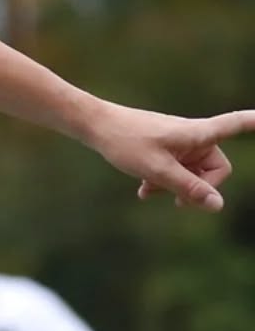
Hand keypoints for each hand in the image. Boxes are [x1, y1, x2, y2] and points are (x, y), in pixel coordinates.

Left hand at [83, 103, 254, 211]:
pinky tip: (143, 191)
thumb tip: (218, 206)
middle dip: (198, 187)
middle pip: (216, 168)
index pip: (236, 124)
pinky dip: (163, 180)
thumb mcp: (157, 170)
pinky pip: (176, 169)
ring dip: (176, 186)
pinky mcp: (166, 148)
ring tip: (149, 191)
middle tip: (175, 202)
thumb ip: (188, 188)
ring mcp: (179, 142)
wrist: (94, 126)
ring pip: (193, 172)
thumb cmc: (125, 141)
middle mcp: (193, 136)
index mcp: (197, 133)